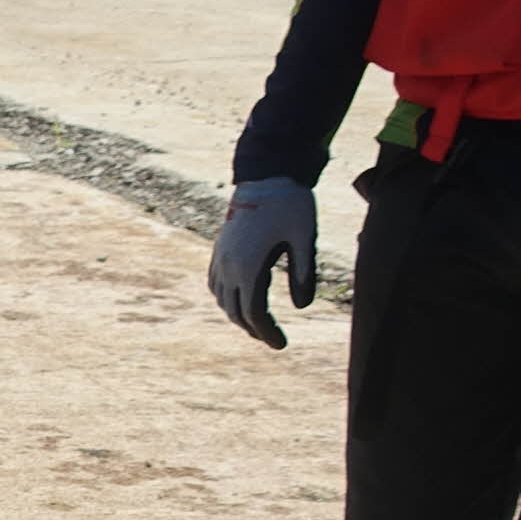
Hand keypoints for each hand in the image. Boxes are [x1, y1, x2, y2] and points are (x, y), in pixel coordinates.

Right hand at [209, 177, 316, 349]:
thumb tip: (303, 307)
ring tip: (256, 323)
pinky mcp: (219, 249)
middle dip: (254, 329)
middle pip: (235, 311)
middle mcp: (229, 267)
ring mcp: (221, 257)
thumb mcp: (306, 238)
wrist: (266, 175)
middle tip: (273, 339)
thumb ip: (304, 273)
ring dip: (238, 314)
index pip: (253, 313)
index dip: (267, 332)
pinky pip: (215, 283)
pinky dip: (225, 298)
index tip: (281, 345)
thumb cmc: (291, 204)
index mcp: (249, 267)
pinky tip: (237, 298)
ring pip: (223, 299)